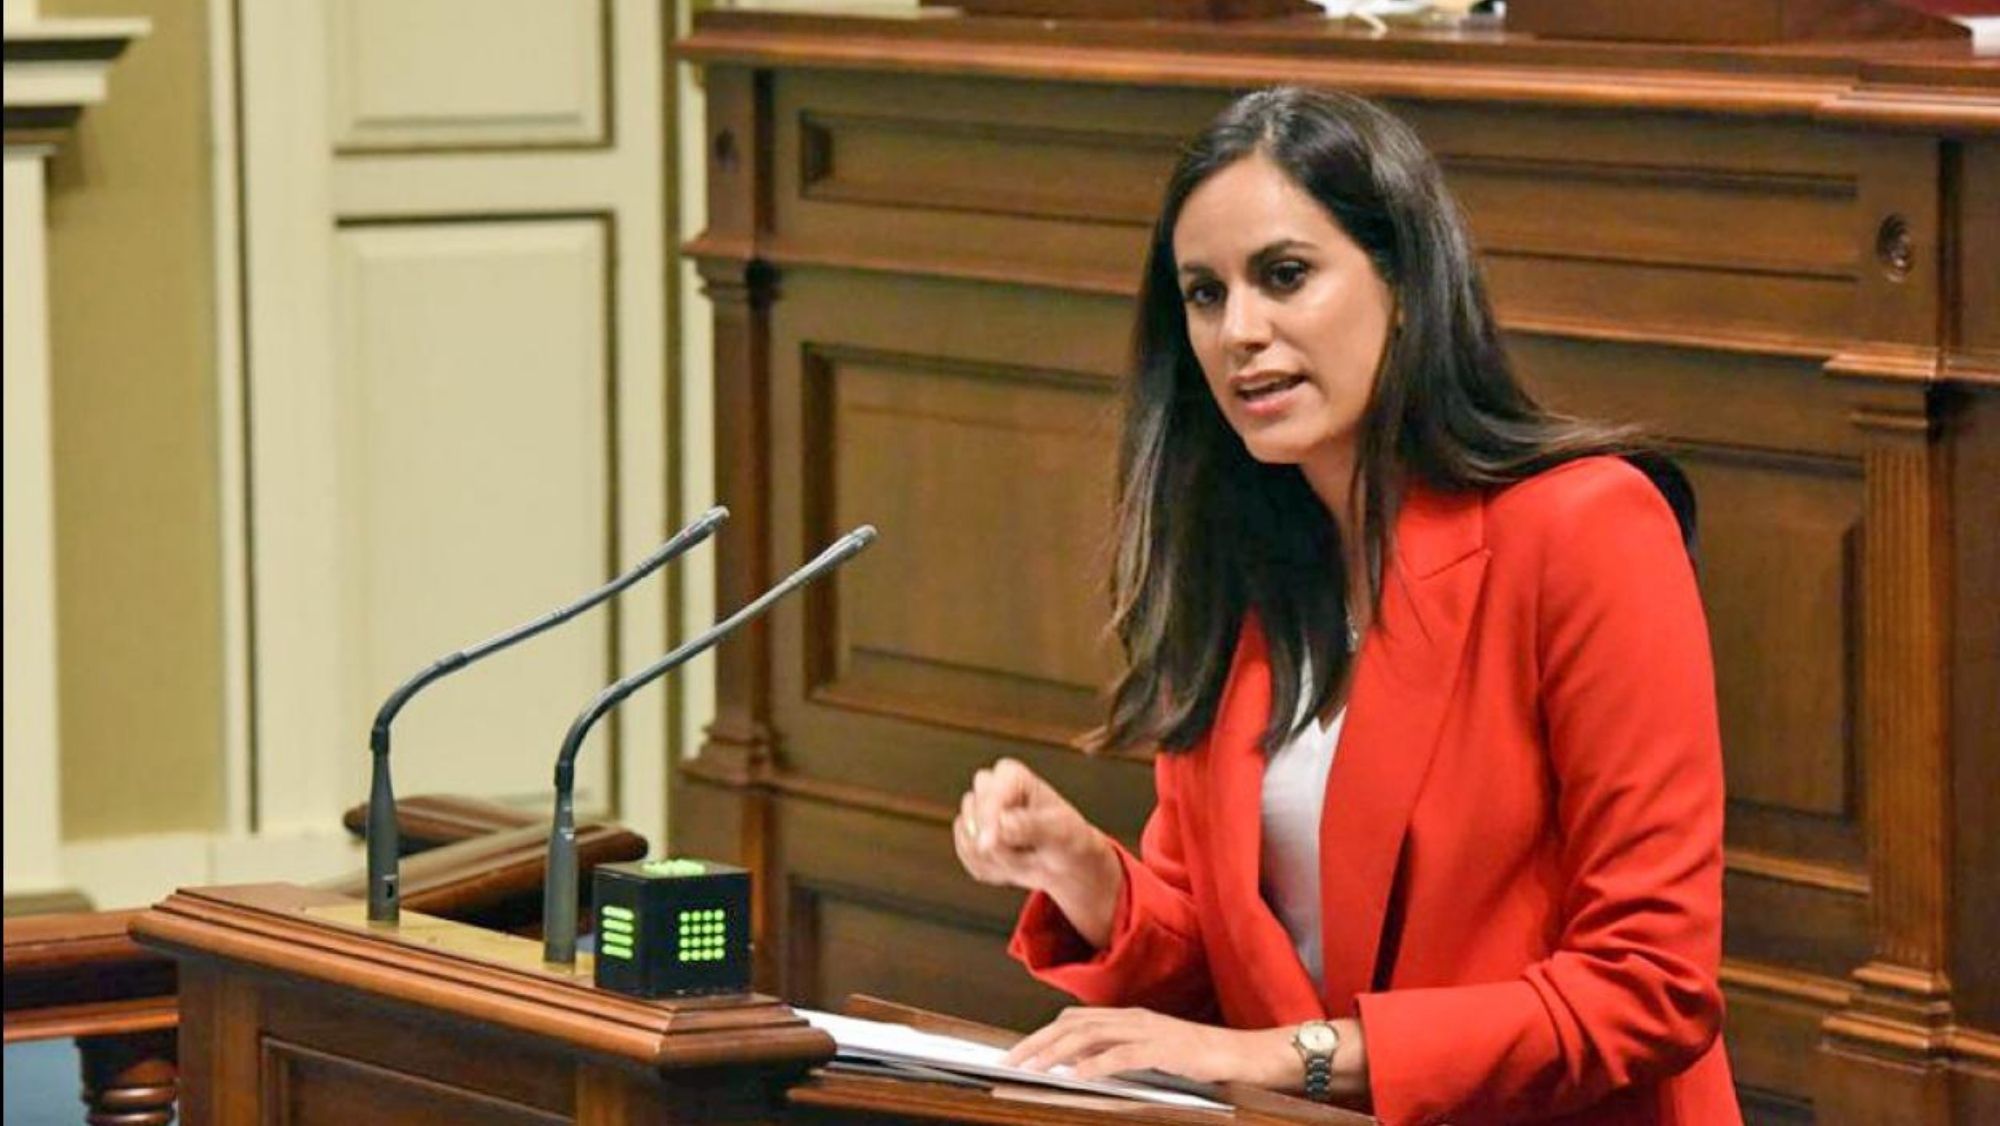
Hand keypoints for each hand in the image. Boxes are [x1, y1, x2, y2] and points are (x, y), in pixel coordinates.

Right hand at [953, 758, 1121, 945]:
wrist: (1063, 861)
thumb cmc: (1066, 839)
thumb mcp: (1058, 832)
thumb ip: (1030, 826)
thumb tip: (1001, 823)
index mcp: (1009, 774)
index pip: (988, 794)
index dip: (987, 819)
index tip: (989, 844)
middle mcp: (988, 787)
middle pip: (972, 819)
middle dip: (996, 845)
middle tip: (1030, 851)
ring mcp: (975, 812)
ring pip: (969, 843)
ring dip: (998, 860)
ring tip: (1024, 855)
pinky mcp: (968, 836)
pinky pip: (966, 858)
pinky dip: (990, 870)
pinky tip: (1011, 864)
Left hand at [1002, 1007, 1297, 1087]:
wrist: (1243, 1053)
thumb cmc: (1198, 1056)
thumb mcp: (1151, 1051)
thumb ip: (1117, 1052)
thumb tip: (1080, 1064)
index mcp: (1127, 1017)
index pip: (1073, 1019)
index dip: (1042, 1034)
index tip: (1017, 1053)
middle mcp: (1132, 1018)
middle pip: (1073, 1025)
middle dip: (1038, 1042)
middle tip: (1011, 1061)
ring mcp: (1148, 1031)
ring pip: (1090, 1035)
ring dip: (1057, 1052)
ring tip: (1034, 1067)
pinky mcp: (1164, 1048)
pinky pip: (1123, 1054)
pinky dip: (1097, 1064)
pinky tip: (1078, 1075)